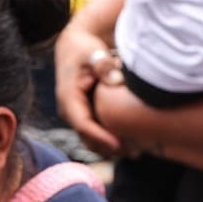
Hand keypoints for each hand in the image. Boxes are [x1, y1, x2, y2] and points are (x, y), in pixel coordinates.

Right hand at [54, 25, 124, 158]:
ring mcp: (74, 114)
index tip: (119, 144)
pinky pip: (92, 132)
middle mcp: (68, 111)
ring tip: (133, 153)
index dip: (101, 136)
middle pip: (87, 137)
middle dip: (108, 147)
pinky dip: (107, 139)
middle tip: (134, 153)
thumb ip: (104, 65)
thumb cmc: (84, 50)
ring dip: (109, 148)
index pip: (83, 124)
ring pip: (89, 138)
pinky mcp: (82, 114)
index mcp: (68, 99)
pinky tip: (127, 143)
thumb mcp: (93, 53)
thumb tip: (116, 81)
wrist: (72, 47)